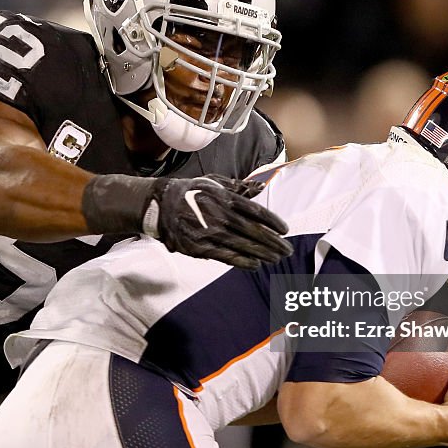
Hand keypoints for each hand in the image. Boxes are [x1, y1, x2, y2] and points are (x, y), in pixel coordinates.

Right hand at [148, 175, 291, 268]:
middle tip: (287, 250)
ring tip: (277, 258)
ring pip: (242, 245)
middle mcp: (218, 215)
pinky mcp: (199, 247)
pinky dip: (243, 262)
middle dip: (273, 242)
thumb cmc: (190, 192)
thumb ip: (238, 187)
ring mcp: (209, 232)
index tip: (285, 230)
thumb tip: (260, 186)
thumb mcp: (213, 182)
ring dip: (263, 253)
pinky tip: (256, 265)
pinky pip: (226, 256)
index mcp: (224, 197)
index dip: (272, 221)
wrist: (160, 205)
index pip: (255, 211)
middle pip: (252, 231)